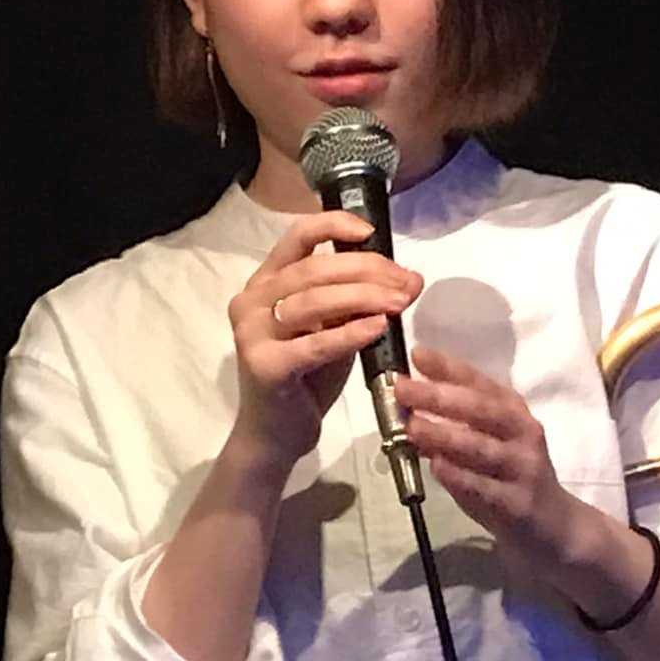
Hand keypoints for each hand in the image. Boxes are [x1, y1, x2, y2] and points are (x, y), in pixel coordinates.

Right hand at [226, 212, 424, 468]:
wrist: (276, 435)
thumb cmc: (306, 378)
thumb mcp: (331, 328)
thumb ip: (355, 302)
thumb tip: (407, 279)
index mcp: (265, 282)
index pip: (296, 237)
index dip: (334, 225)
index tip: (371, 232)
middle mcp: (251, 300)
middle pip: (313, 269)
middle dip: (367, 270)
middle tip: (406, 281)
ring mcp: (252, 333)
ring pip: (314, 301)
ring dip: (364, 296)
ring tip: (402, 301)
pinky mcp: (264, 366)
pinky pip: (314, 343)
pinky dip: (350, 332)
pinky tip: (379, 326)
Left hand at [395, 346, 581, 568]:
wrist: (554, 526)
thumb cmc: (511, 476)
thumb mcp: (489, 443)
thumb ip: (454, 427)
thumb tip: (406, 407)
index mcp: (514, 412)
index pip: (480, 383)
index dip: (449, 367)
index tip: (417, 353)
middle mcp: (523, 433)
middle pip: (481, 409)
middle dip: (439, 396)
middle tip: (403, 388)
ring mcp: (523, 468)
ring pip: (481, 448)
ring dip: (444, 435)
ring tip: (412, 426)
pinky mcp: (518, 503)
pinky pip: (484, 487)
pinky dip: (458, 475)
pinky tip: (436, 466)